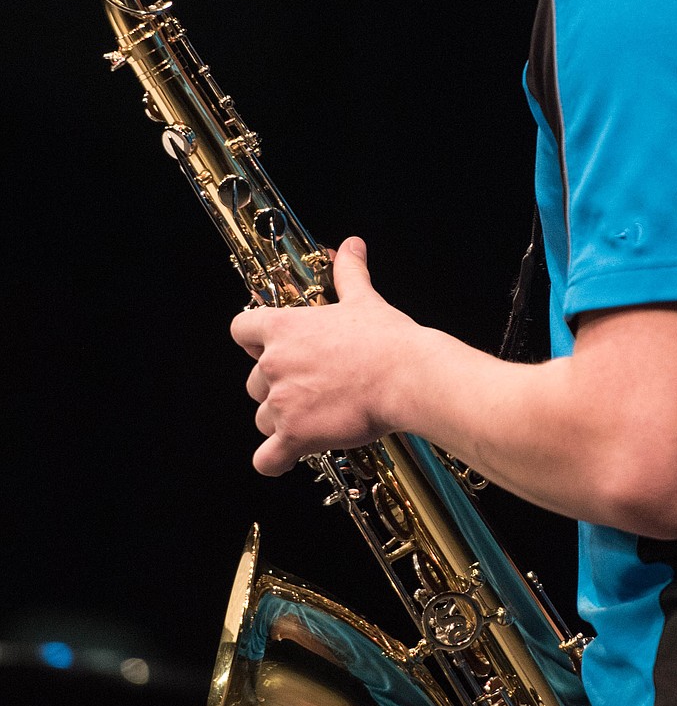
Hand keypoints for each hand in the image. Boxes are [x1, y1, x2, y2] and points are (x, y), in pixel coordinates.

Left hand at [229, 236, 418, 475]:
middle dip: (277, 389)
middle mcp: (273, 364)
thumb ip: (349, 272)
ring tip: (318, 419)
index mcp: (283, 328)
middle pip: (253, 382)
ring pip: (263, 419)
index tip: (274, 350)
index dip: (255, 343)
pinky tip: (289, 456)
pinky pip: (266, 459)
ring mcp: (281, 402)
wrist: (407, 377)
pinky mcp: (293, 435)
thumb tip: (352, 245)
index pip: (241, 330)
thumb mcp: (363, 299)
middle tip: (313, 389)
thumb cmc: (387, 340)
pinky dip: (274, 461)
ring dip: (283, 422)